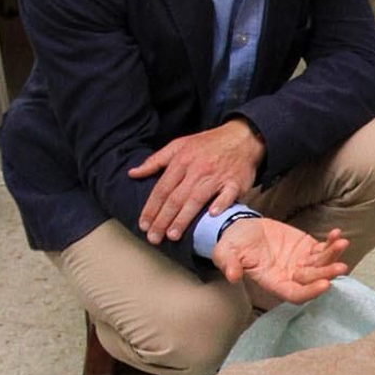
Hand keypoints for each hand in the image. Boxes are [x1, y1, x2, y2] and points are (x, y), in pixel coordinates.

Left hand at [130, 119, 262, 241]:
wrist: (242, 137)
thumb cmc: (208, 144)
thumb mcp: (179, 145)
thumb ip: (155, 161)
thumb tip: (133, 173)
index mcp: (181, 161)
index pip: (162, 189)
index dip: (151, 208)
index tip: (143, 225)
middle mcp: (197, 170)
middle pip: (176, 198)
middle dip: (162, 219)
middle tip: (153, 237)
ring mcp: (217, 177)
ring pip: (197, 199)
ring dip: (184, 218)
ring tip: (172, 235)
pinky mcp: (235, 183)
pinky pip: (227, 195)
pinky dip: (220, 204)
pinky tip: (212, 216)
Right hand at [215, 216, 348, 302]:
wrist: (242, 229)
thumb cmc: (233, 244)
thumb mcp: (226, 252)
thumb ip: (229, 264)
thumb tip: (232, 276)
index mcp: (274, 283)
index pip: (295, 294)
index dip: (310, 292)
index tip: (325, 285)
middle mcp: (291, 276)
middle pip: (313, 280)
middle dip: (327, 274)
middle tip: (340, 266)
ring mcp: (301, 263)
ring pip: (321, 264)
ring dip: (333, 255)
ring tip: (341, 243)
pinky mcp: (307, 248)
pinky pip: (322, 248)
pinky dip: (331, 242)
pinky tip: (337, 234)